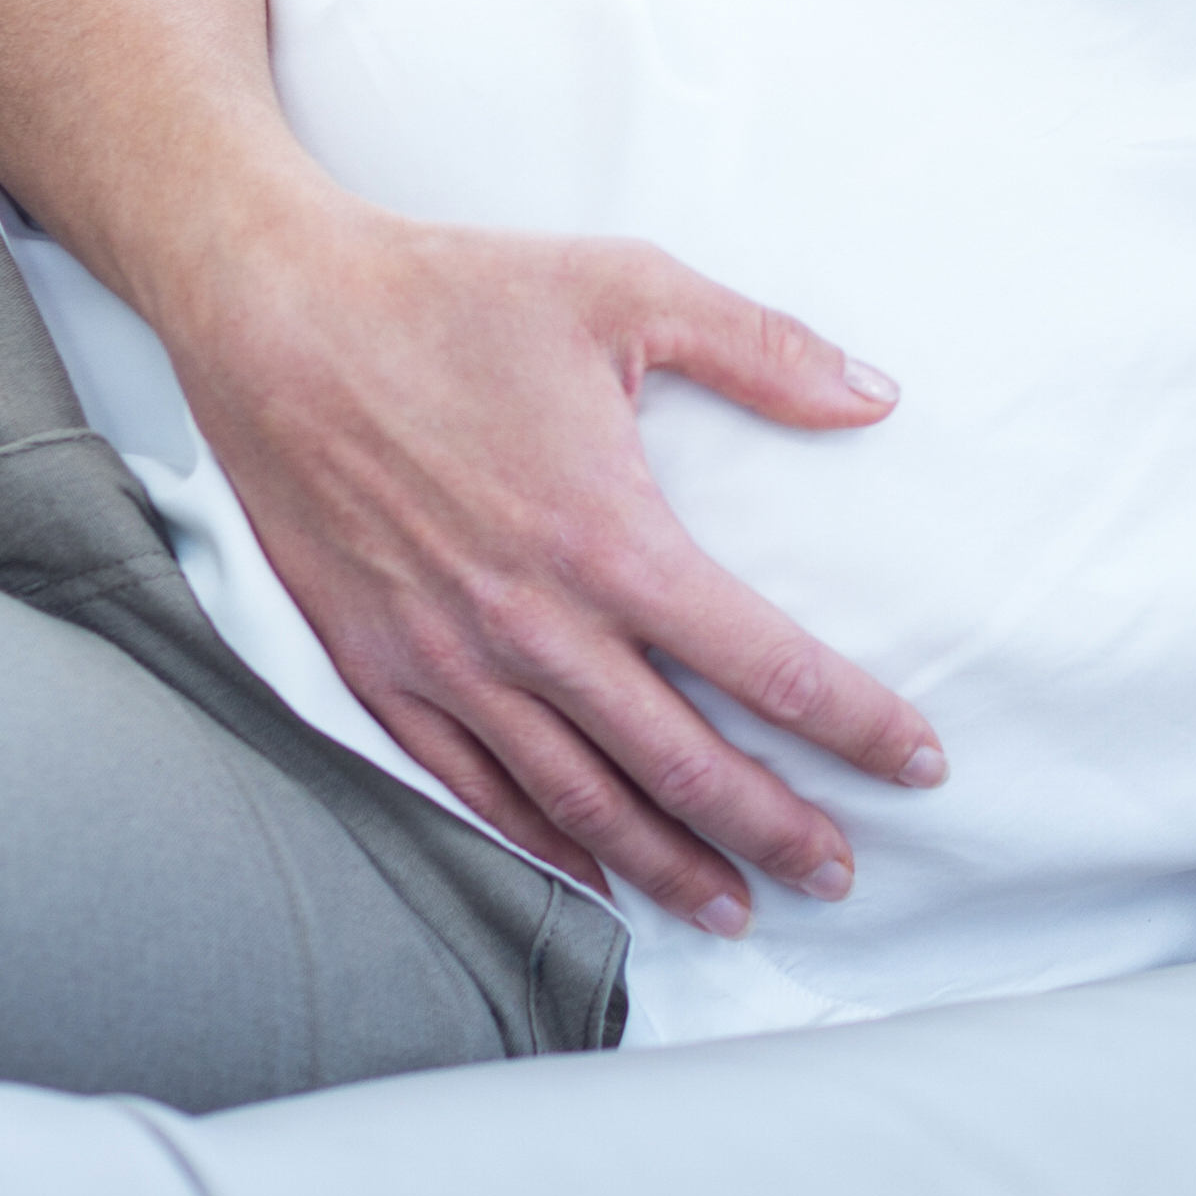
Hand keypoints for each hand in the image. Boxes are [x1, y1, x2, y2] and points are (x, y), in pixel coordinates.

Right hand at [154, 187, 942, 936]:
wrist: (277, 316)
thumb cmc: (454, 293)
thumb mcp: (627, 287)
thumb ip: (763, 347)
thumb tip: (877, 397)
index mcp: (612, 538)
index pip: (768, 666)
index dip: (854, 724)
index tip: (917, 762)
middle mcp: (537, 623)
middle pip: (684, 765)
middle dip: (774, 830)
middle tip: (838, 876)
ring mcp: (452, 660)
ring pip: (581, 801)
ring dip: (667, 863)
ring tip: (736, 908)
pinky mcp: (382, 670)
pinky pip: (475, 788)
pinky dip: (541, 845)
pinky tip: (593, 877)